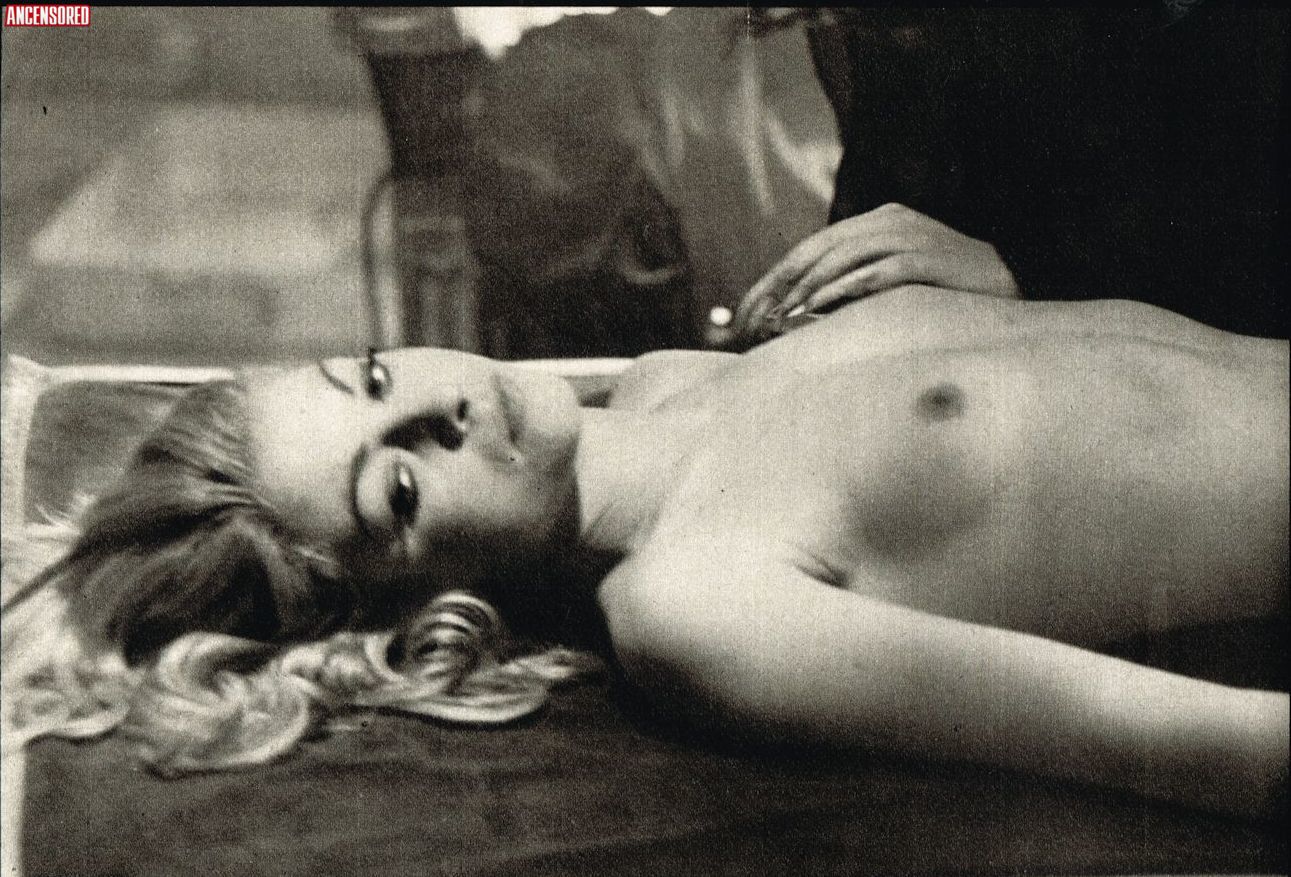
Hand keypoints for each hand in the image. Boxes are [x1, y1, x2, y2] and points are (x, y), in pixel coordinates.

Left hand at [735, 203, 1018, 340]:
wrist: (1016, 287)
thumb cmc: (949, 296)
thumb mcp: (893, 286)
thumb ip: (851, 292)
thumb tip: (794, 320)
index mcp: (876, 223)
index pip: (809, 250)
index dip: (771, 283)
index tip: (743, 319)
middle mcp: (888, 222)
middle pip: (816, 251)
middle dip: (778, 289)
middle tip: (751, 325)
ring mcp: (911, 236)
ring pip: (841, 258)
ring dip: (804, 292)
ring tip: (777, 322)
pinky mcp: (930, 258)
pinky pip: (877, 272)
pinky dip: (843, 290)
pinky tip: (817, 309)